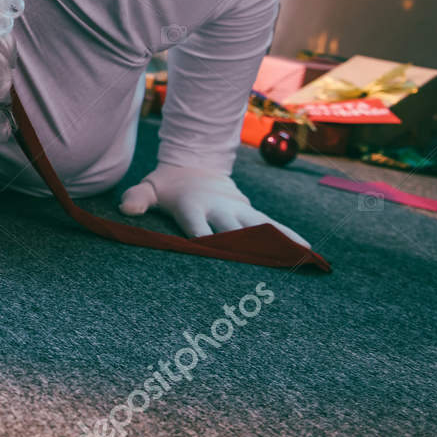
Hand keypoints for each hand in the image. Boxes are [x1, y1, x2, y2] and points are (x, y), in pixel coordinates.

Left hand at [119, 163, 308, 245]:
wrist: (195, 165)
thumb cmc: (167, 186)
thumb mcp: (149, 188)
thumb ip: (137, 198)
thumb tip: (127, 209)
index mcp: (192, 206)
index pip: (198, 226)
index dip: (205, 239)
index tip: (214, 253)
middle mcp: (219, 208)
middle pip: (234, 230)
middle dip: (247, 249)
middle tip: (263, 272)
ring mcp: (238, 209)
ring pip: (260, 228)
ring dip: (277, 244)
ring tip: (298, 260)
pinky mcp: (251, 211)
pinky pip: (273, 225)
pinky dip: (290, 237)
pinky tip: (309, 252)